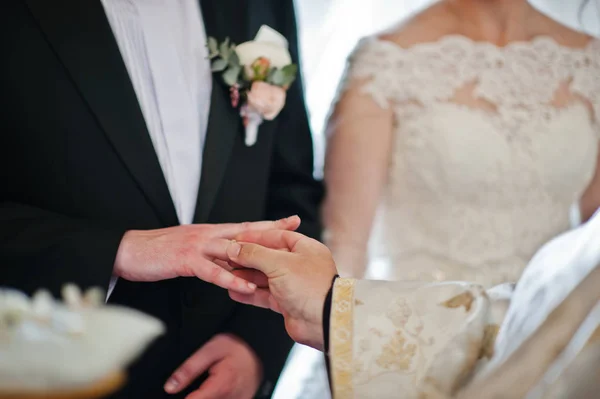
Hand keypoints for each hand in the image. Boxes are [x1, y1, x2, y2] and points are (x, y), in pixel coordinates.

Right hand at [113, 217, 299, 293]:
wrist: (128, 251)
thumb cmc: (159, 252)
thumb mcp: (190, 249)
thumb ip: (212, 252)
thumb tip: (233, 258)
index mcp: (211, 232)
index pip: (245, 226)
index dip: (268, 223)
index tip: (291, 220)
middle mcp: (208, 234)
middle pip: (245, 231)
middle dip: (272, 229)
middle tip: (295, 225)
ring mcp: (198, 245)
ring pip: (233, 248)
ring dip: (256, 254)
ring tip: (279, 259)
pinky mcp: (185, 260)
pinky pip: (212, 270)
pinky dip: (230, 278)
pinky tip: (245, 286)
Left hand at [164, 333, 261, 398]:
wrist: (259, 347)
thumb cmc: (238, 347)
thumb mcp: (210, 350)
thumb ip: (189, 369)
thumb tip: (171, 386)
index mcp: (220, 387)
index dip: (183, 397)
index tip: (179, 391)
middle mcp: (230, 398)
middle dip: (196, 395)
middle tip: (202, 380)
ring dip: (207, 395)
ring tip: (211, 381)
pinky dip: (217, 395)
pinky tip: (217, 387)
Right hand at [226, 230, 336, 349]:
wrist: (323, 322)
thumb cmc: (311, 288)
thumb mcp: (280, 263)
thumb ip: (255, 254)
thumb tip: (235, 247)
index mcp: (305, 248)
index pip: (276, 236)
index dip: (256, 237)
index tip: (237, 239)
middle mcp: (300, 264)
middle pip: (269, 257)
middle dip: (248, 258)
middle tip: (229, 258)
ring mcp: (293, 284)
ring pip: (265, 277)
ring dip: (246, 276)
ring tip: (229, 275)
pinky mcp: (287, 302)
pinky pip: (265, 295)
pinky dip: (250, 293)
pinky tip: (235, 291)